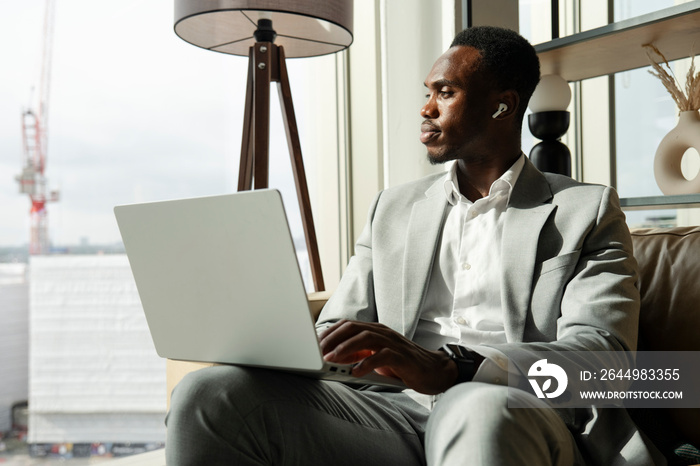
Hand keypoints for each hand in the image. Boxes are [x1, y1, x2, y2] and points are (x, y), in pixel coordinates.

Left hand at [319, 320, 457, 394]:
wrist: (434, 371)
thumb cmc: (404, 365)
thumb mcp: (377, 358)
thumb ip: (360, 355)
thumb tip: (335, 358)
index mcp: (376, 330)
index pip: (348, 325)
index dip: (330, 332)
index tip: (315, 343)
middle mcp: (383, 332)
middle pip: (354, 327)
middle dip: (333, 338)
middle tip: (318, 351)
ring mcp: (394, 342)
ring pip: (366, 337)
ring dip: (347, 348)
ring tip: (332, 358)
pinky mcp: (403, 356)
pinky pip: (383, 355)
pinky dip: (368, 363)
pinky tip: (357, 371)